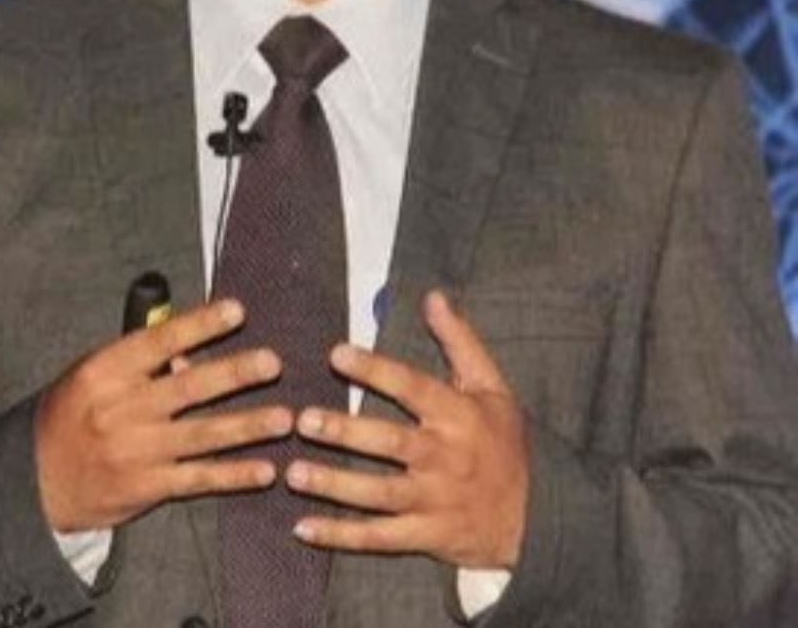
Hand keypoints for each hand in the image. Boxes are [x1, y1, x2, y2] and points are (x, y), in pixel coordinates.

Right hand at [34, 298, 293, 531]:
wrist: (35, 479)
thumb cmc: (72, 412)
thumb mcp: (93, 373)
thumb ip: (139, 359)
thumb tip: (190, 346)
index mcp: (107, 371)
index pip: (160, 341)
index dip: (200, 325)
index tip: (238, 310)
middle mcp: (123, 409)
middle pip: (188, 388)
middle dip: (234, 374)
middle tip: (272, 362)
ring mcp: (138, 452)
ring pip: (202, 436)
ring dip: (248, 427)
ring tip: (285, 418)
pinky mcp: (148, 488)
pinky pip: (199, 479)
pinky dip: (234, 475)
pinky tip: (265, 470)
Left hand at [286, 290, 527, 567]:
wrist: (539, 517)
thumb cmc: (504, 443)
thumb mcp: (492, 387)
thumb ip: (460, 341)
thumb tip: (433, 296)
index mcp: (458, 415)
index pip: (413, 388)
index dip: (376, 370)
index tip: (336, 353)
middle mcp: (445, 458)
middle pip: (391, 443)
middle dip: (346, 432)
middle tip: (304, 419)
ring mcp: (435, 501)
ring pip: (380, 494)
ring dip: (335, 485)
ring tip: (294, 472)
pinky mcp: (427, 536)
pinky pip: (380, 538)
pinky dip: (341, 536)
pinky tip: (303, 527)